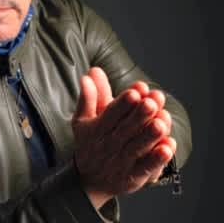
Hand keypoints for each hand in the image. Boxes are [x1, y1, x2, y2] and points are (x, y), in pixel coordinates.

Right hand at [71, 67, 175, 207]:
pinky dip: (157, 159)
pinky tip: (168, 147)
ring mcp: (121, 161)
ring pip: (137, 147)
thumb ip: (89, 95)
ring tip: (162, 122)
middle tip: (152, 102)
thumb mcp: (83, 118)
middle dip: (140, 115)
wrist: (89, 179)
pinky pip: (146, 168)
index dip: (123, 103)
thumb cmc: (89, 142)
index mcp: (97, 128)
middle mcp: (109, 144)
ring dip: (150, 135)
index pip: (111, 113)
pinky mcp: (133, 177)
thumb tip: (92, 72)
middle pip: (126, 129)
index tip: (135, 91)